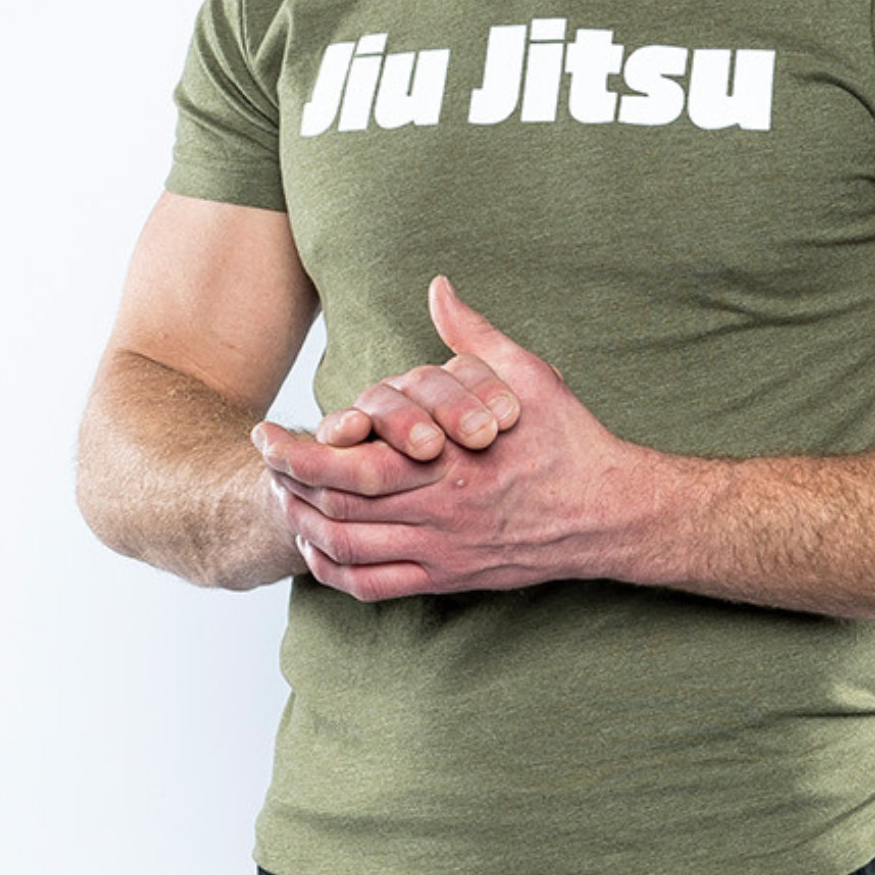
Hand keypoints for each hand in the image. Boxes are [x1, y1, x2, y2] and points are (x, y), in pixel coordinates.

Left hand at [258, 277, 643, 601]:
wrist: (610, 513)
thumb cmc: (568, 440)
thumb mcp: (527, 375)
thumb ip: (474, 336)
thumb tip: (439, 287)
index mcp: (451, 464)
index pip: (352, 465)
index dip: (299, 452)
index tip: (268, 435)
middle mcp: (440, 513)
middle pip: (338, 508)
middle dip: (289, 485)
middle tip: (264, 463)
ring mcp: (443, 552)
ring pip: (349, 550)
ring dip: (306, 525)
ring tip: (283, 498)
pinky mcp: (450, 578)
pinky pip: (376, 587)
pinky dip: (336, 572)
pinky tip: (318, 550)